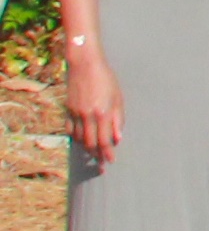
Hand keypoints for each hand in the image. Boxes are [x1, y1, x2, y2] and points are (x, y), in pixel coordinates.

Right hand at [64, 46, 121, 164]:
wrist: (85, 65)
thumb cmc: (106, 79)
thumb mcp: (118, 97)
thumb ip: (118, 118)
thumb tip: (118, 138)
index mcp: (103, 113)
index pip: (104, 141)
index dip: (107, 153)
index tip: (110, 162)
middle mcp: (88, 116)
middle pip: (91, 144)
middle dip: (96, 156)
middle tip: (100, 166)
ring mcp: (76, 114)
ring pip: (80, 139)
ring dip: (86, 149)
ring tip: (93, 155)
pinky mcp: (68, 110)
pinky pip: (70, 130)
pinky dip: (76, 138)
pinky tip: (81, 141)